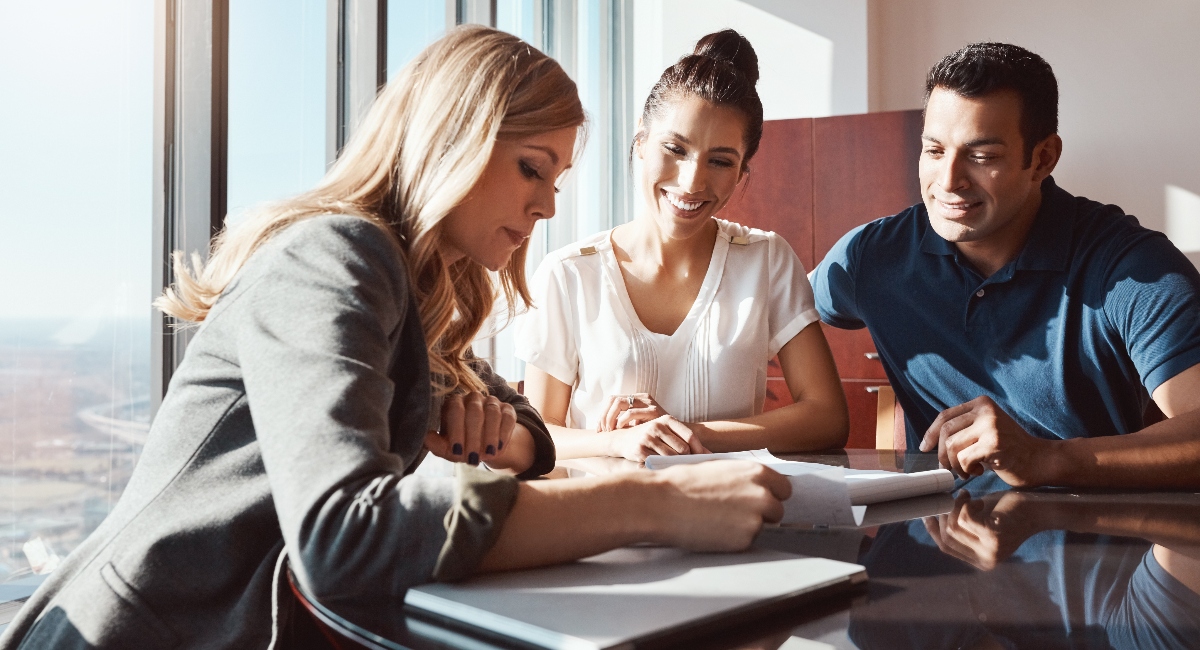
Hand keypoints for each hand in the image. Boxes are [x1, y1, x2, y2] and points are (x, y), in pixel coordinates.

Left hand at [424, 391, 515, 465]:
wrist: (485, 445)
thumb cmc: (461, 444)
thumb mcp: (448, 448)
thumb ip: (437, 444)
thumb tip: (426, 438)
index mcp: (454, 403)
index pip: (455, 410)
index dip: (457, 432)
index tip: (457, 452)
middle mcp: (473, 398)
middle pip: (474, 412)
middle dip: (473, 437)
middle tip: (472, 458)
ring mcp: (491, 402)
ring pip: (493, 413)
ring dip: (490, 436)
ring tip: (487, 454)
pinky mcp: (508, 409)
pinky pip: (507, 418)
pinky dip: (503, 434)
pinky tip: (499, 448)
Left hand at [596, 393, 668, 431]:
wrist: (678, 435)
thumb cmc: (655, 432)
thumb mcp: (637, 424)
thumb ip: (624, 421)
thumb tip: (603, 427)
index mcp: (637, 398)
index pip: (613, 399)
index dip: (603, 413)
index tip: (600, 428)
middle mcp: (642, 397)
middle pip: (614, 400)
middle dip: (604, 415)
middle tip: (603, 430)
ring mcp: (648, 403)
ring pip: (620, 403)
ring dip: (610, 418)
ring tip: (610, 430)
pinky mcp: (654, 411)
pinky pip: (631, 412)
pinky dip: (622, 420)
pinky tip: (620, 428)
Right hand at [605, 415, 709, 461]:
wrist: (623, 439)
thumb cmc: (651, 437)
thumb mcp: (667, 433)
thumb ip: (686, 441)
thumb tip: (711, 455)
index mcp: (667, 419)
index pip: (690, 436)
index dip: (699, 450)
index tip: (705, 460)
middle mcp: (657, 426)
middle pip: (683, 449)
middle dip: (687, 459)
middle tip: (689, 466)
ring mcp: (648, 437)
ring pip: (671, 458)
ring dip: (676, 465)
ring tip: (676, 468)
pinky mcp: (640, 449)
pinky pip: (658, 463)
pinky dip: (663, 468)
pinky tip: (663, 468)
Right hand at [651, 460, 791, 551]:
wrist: (663, 503)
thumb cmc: (684, 484)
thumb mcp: (720, 468)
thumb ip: (744, 478)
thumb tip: (756, 487)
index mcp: (757, 473)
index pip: (784, 488)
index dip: (771, 494)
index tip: (761, 499)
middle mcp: (762, 495)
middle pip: (777, 510)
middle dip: (762, 513)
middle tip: (736, 513)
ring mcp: (755, 519)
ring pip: (764, 527)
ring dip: (748, 527)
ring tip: (721, 521)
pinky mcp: (744, 540)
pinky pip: (747, 541)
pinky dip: (735, 539)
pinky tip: (715, 530)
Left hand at [919, 396, 1052, 485]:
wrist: (1041, 460)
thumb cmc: (1011, 449)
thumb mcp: (986, 429)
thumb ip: (964, 429)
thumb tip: (931, 443)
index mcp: (981, 403)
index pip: (945, 416)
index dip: (931, 433)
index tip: (925, 447)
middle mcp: (985, 411)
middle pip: (945, 432)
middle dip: (942, 455)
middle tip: (949, 468)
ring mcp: (990, 426)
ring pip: (952, 447)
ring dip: (955, 465)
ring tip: (968, 470)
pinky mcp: (994, 444)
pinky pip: (964, 459)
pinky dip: (966, 470)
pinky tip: (980, 471)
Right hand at [923, 491, 1039, 570]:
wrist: (1038, 509)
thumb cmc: (1009, 512)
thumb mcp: (981, 523)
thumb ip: (961, 527)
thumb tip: (930, 519)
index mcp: (981, 562)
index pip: (946, 548)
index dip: (933, 530)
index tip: (928, 512)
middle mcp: (985, 561)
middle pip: (947, 537)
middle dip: (945, 513)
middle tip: (954, 497)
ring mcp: (989, 550)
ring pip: (954, 525)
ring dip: (958, 506)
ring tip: (969, 496)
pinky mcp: (992, 535)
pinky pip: (964, 517)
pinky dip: (967, 503)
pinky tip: (978, 499)